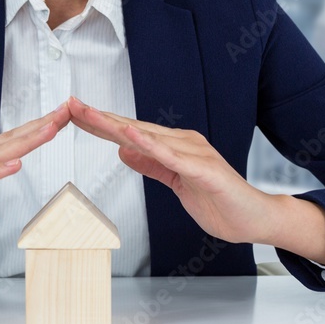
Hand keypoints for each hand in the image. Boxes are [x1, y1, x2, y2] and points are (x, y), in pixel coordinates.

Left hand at [66, 96, 275, 244]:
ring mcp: (192, 153)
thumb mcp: (174, 183)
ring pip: (147, 137)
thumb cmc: (220, 201)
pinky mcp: (202, 169)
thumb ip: (150, 165)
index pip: (129, 132)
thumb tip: (123, 150)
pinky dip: (149, 145)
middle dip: (99, 117)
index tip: (73, 113)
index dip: (100, 123)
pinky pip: (171, 157)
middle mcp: (181, 142)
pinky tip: (129, 135)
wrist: (254, 219)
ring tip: (91, 115)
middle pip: (132, 128)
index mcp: (173, 146)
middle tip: (70, 105)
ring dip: (116, 125)